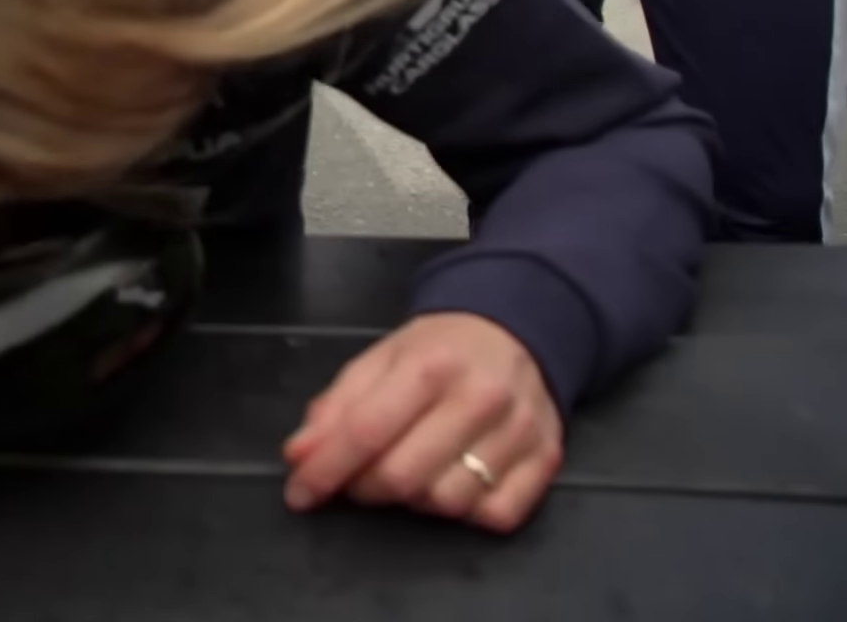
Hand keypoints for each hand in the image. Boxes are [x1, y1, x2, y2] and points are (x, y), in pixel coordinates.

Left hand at [281, 313, 563, 532]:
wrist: (518, 331)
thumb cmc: (440, 350)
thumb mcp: (379, 360)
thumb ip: (336, 407)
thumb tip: (299, 456)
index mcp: (430, 365)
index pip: (366, 432)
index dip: (325, 470)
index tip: (299, 494)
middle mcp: (479, 399)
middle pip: (403, 477)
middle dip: (365, 488)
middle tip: (359, 478)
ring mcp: (519, 432)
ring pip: (448, 503)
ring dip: (414, 501)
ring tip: (410, 472)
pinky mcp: (547, 459)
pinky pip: (496, 516)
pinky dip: (466, 514)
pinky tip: (453, 483)